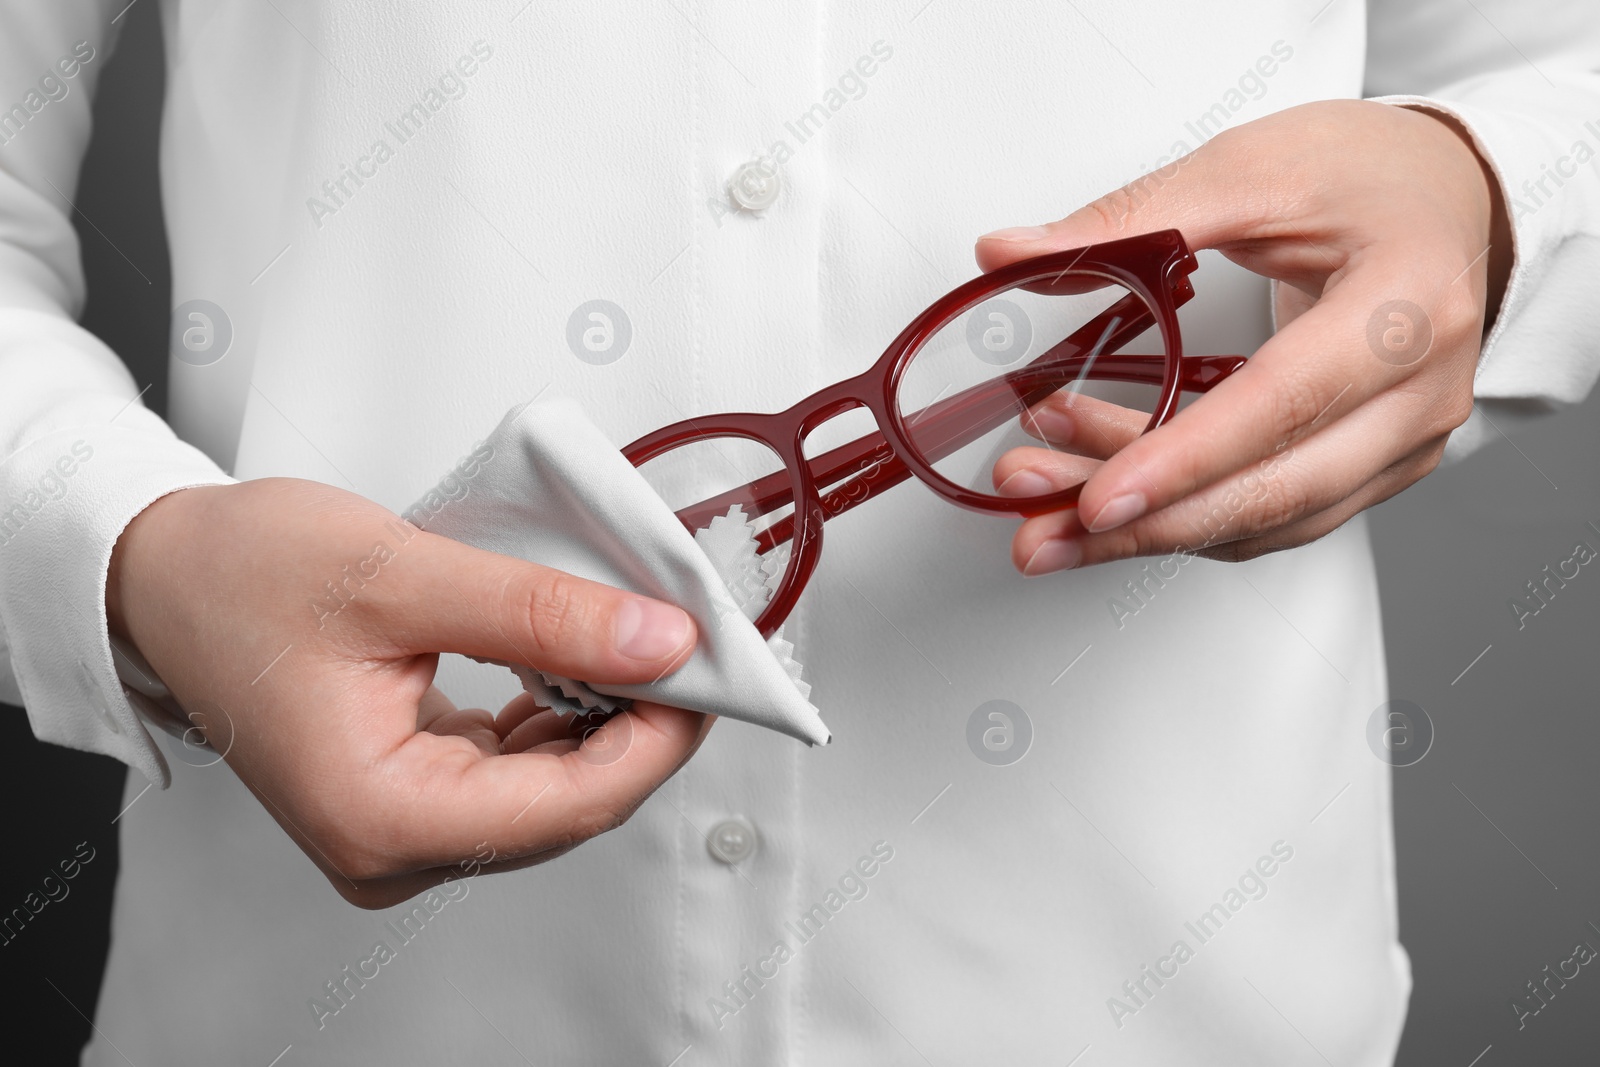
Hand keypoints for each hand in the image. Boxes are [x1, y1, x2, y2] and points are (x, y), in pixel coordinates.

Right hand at [106, 477, 709, 907]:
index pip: (571, 804)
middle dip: (643, 720)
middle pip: (571, 802)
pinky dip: (564, 711)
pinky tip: (582, 658)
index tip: (711, 669)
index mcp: (381, 818)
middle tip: (688, 640)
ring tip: (640, 637)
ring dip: (609, 712)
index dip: (660, 736)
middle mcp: (393, 846)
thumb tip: (655, 643)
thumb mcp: (402, 577)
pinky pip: (520, 767)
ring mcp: (405, 826)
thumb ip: (538, 615)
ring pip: (553, 785)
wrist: (162, 574)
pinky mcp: (414, 791)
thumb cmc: (240, 577)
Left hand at [974, 99, 1511, 572]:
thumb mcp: (1250, 167)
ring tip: (1041, 511)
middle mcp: (1421, 393)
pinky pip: (1267, 514)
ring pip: (1263, 519)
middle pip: (1273, 492)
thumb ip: (1128, 219)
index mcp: (1407, 306)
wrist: (1448, 198)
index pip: (1284, 403)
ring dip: (1146, 527)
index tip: (1096, 501)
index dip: (1185, 460)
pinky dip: (1180, 509)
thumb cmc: (1366, 175)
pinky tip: (1097, 488)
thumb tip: (1007, 253)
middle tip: (1037, 532)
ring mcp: (1403, 442)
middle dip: (1143, 525)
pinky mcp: (1370, 468)